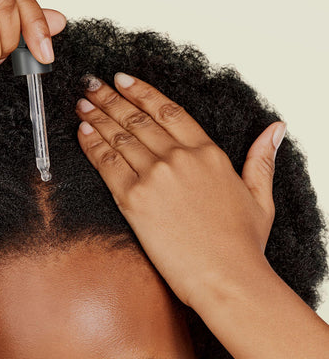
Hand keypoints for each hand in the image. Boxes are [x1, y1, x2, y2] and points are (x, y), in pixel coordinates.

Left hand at [75, 72, 286, 308]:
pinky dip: (92, 145)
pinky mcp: (134, 199)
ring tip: (82, 104)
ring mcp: (155, 176)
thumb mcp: (260, 196)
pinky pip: (107, 163)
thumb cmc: (242, 243)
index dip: (141, 91)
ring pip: (119, 136)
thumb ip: (261, 158)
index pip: (167, 110)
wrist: (227, 279)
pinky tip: (82, 132)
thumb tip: (275, 128)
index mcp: (207, 152)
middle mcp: (179, 158)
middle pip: (137, 118)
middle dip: (110, 98)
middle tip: (91, 84)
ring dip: (97, 116)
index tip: (122, 79)